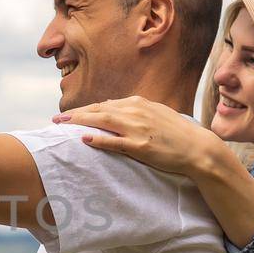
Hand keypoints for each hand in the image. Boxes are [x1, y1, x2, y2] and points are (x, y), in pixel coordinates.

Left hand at [53, 96, 223, 176]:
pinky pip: (115, 142)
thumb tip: (112, 108)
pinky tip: (84, 139)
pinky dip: (99, 139)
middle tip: (55, 120)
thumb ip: (134, 111)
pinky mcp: (142, 146)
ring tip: (62, 127)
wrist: (198, 148)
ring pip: (103, 122)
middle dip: (76, 114)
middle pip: (99, 110)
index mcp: (139, 104)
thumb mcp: (155, 114)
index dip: (84, 110)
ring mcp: (139, 129)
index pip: (105, 105)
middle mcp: (137, 112)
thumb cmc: (176, 134)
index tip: (68, 115)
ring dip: (80, 122)